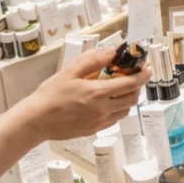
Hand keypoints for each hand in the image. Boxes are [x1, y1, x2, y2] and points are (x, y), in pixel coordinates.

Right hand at [19, 48, 151, 140]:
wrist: (36, 121)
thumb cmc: (50, 95)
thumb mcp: (70, 71)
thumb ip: (93, 60)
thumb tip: (112, 51)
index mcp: (98, 93)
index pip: (130, 84)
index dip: (143, 75)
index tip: (147, 68)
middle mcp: (102, 109)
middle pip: (132, 98)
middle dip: (137, 86)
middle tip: (133, 76)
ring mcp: (99, 122)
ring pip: (125, 110)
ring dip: (128, 98)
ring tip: (120, 88)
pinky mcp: (94, 130)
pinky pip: (114, 119)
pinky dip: (117, 109)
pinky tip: (108, 101)